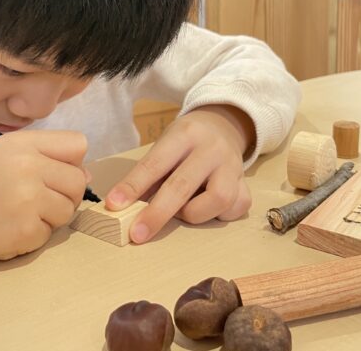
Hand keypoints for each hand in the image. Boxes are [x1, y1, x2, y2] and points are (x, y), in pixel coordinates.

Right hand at [0, 130, 87, 270]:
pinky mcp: (25, 231)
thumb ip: (42, 156)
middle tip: (33, 203)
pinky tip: (6, 231)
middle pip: (77, 181)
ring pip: (68, 210)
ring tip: (16, 216)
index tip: (54, 175)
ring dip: (48, 219)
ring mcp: (28, 199)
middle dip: (62, 196)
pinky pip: (49, 235)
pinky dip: (32, 238)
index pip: (78, 145)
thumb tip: (84, 175)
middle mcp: (28, 166)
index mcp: (21, 143)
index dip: (70, 162)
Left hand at [105, 105, 254, 243]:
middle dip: (157, 213)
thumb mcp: (165, 146)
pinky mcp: (246, 184)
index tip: (113, 206)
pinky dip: (219, 215)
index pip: (155, 163)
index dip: (133, 187)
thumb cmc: (186, 142)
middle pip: (183, 184)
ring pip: (218, 199)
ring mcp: (233, 166)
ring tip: (185, 209)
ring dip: (195, 213)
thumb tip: (122, 208)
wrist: (224, 126)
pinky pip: (235, 208)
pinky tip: (209, 207)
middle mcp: (211, 148)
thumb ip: (149, 176)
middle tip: (137, 233)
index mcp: (185, 134)